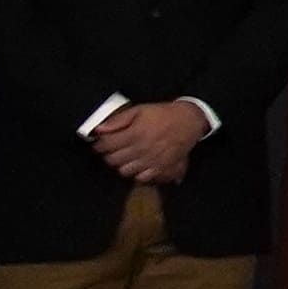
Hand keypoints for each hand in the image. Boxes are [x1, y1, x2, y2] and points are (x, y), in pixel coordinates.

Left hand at [89, 97, 212, 183]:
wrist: (188, 121)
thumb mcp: (139, 110)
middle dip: (108, 155)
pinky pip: (141, 178)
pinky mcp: (160, 168)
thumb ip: (118, 120)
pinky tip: (137, 165)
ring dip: (120, 165)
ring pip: (124, 171)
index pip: (107, 145)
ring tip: (123, 157)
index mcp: (134, 134)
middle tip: (110, 150)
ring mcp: (151, 160)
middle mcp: (141, 149)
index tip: (98, 143)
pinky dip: (136, 173)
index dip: (99, 145)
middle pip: (113, 160)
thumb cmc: (163, 114)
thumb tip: (99, 129)